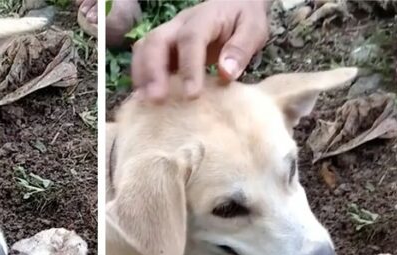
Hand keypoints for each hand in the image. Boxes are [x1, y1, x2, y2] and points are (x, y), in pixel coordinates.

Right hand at [131, 0, 270, 101]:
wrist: (236, 4)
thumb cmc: (244, 19)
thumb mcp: (253, 29)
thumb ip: (241, 49)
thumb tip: (226, 72)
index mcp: (204, 18)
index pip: (191, 39)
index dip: (189, 67)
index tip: (192, 95)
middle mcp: (180, 23)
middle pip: (156, 41)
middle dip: (152, 70)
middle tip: (156, 99)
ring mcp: (169, 34)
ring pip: (145, 48)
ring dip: (142, 75)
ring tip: (145, 102)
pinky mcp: (166, 47)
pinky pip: (146, 57)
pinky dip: (143, 77)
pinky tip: (146, 99)